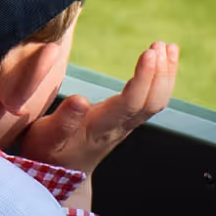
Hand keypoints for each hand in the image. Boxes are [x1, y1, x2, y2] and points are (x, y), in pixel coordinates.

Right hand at [14, 42, 178, 181]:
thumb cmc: (49, 151)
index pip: (131, 104)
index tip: (149, 53)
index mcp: (101, 128)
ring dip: (166, 74)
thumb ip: (63, 121)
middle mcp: (120, 127)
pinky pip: (152, 101)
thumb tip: (80, 100)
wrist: (61, 171)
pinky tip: (164, 60)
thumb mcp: (47, 136)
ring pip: (156, 102)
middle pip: (152, 103)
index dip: (144, 78)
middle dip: (160, 73)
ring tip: (168, 47)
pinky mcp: (128, 120)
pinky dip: (162, 79)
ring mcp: (127, 125)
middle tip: (161, 44)